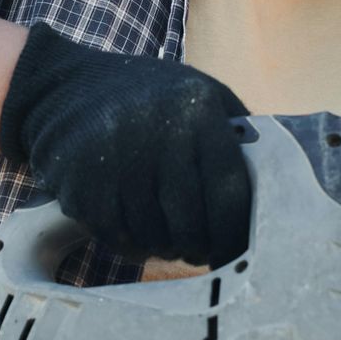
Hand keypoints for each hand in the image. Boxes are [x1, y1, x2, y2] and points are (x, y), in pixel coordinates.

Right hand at [0, 23, 252, 266]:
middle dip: (199, 247)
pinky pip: (117, 237)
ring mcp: (116, 160)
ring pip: (154, 236)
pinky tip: (132, 228)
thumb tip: (279, 180)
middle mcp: (158, 133)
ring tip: (165, 236)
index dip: (236, 233)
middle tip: (199, 250)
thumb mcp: (196, 92)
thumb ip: (234, 130)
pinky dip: (129, 243)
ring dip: (163, 246)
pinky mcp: (81, 185)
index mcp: (197, 111)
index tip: (238, 252)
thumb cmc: (144, 97)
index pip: (231, 192)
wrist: (61, 87)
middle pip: (192, 224)